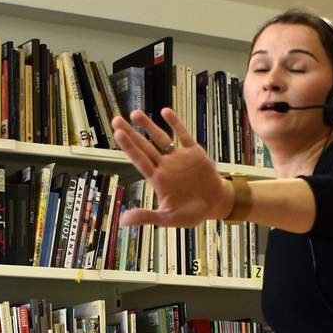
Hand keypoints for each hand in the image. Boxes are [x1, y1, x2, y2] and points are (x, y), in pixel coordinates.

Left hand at [111, 107, 233, 227]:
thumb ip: (147, 217)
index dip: (129, 147)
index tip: (118, 133)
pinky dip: (175, 124)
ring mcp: (179, 158)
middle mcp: (165, 166)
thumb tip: (123, 221)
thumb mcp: (168, 218)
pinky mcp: (194, 152)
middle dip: (131, 133)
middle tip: (116, 119)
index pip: (140, 160)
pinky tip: (165, 112)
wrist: (215, 204)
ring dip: (148, 126)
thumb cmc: (191, 213)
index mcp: (158, 180)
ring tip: (134, 113)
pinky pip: (183, 135)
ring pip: (160, 138)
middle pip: (145, 146)